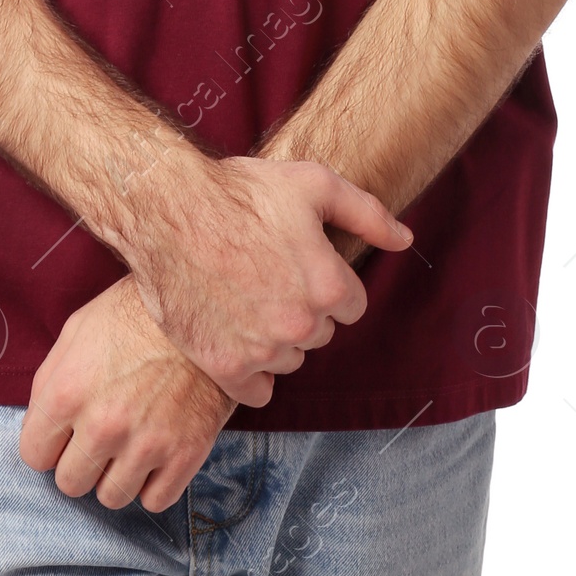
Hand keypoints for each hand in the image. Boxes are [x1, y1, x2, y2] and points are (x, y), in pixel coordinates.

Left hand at [19, 275, 244, 511]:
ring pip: (111, 497)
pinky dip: (153, 483)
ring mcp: (146, 444)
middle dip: (80, 461)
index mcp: (68, 392)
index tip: (64, 432)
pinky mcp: (185, 455)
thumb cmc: (136, 314)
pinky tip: (156, 452)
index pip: (34, 456)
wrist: (204, 307)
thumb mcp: (78, 330)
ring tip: (129, 442)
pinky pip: (154, 501)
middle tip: (100, 435)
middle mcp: (103, 426)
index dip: (48, 443)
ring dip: (116, 474)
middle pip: (70, 484)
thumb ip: (49, 382)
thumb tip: (40, 426)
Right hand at [126, 156, 410, 405]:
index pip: (351, 305)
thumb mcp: (314, 184)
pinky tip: (234, 334)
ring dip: (276, 337)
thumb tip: (406, 241)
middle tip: (266, 273)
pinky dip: (250, 371)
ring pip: (290, 359)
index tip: (296, 261)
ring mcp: (262, 350)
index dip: (326, 280)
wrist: (168, 210)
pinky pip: (258, 390)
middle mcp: (300, 325)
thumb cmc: (241, 191)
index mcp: (328, 285)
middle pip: (320, 332)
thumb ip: (368, 214)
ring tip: (244, 296)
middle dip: (302, 308)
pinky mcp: (225, 367)